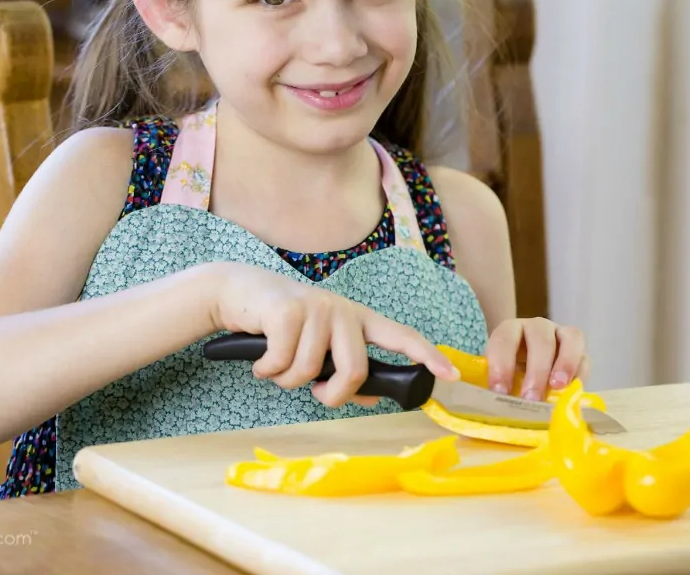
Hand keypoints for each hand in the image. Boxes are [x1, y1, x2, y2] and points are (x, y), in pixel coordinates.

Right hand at [205, 262, 457, 407]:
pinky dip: (267, 370)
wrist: (239, 292)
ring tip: (278, 364)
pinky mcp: (289, 311)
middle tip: (317, 393)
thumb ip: (344, 369)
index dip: (427, 356)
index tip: (450, 374)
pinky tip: (261, 357)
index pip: (402, 336)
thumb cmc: (284, 327)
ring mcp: (318, 308)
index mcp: (358, 320)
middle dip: (333, 395)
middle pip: (356, 370)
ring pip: (310, 372)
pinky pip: (283, 364)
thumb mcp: (320, 347)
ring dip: (287, 380)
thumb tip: (368, 397)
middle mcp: (343, 310)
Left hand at [485, 317, 587, 400]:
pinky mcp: (579, 349)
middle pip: (540, 338)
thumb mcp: (500, 376)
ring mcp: (560, 333)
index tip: (500, 392)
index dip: (501, 365)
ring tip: (558, 387)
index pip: (504, 339)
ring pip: (570, 338)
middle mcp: (536, 327)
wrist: (530, 368)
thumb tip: (496, 407)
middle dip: (536, 369)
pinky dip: (579, 374)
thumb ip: (499, 387)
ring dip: (565, 363)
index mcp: (510, 330)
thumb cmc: (511, 373)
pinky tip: (572, 392)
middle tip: (531, 398)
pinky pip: (584, 356)